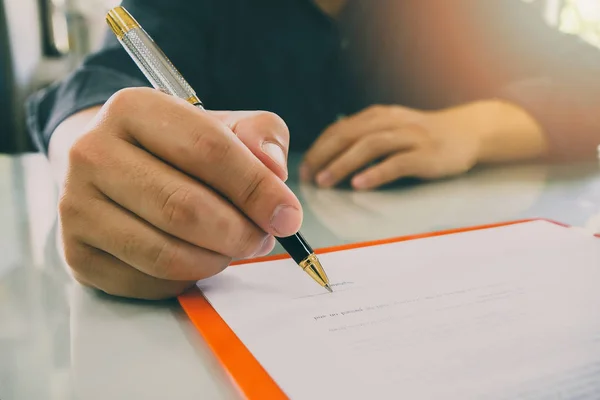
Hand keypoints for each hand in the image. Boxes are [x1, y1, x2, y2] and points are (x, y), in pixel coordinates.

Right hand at [53, 88, 300, 298]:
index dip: (257, 189)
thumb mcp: (224, 125)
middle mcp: (92, 153)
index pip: (207, 150)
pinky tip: (197, 259)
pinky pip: (148, 282)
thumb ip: (260, 136)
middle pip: (184, 208)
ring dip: (217, 260)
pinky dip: (187, 279)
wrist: (113, 165)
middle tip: (263, 239)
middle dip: (240, 233)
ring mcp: (76, 207)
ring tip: (234, 247)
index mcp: (133, 108)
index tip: (288, 216)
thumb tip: (275, 171)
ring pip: (165, 253)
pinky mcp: (76, 254)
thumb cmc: (178, 148)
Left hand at [300, 101, 546, 189]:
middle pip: (349, 135)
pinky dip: (376, 173)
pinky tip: (360, 184)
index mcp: (378, 116)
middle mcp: (391, 122)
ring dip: (343, 164)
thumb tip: (328, 157)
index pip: (339, 129)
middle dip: (324, 156)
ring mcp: (410, 137)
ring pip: (370, 146)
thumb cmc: (422, 136)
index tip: (304, 169)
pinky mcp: (426, 155)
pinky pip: (397, 162)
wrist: (467, 132)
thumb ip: (364, 137)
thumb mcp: (391, 128)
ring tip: (326, 181)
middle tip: (308, 177)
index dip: (318, 148)